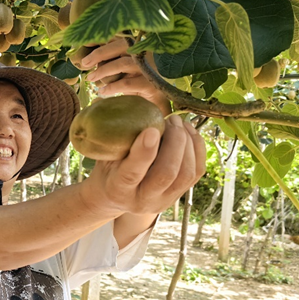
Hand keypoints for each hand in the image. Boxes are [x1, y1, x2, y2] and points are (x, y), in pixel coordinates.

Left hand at [81, 38, 170, 116]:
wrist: (156, 102)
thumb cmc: (135, 83)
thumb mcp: (122, 70)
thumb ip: (110, 61)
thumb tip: (87, 59)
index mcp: (138, 46)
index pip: (119, 37)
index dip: (102, 38)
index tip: (86, 43)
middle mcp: (146, 53)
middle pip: (122, 45)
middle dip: (100, 53)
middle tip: (84, 63)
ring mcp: (149, 67)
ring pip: (122, 64)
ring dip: (103, 71)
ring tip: (90, 78)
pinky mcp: (150, 83)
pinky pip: (126, 83)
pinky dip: (111, 87)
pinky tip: (102, 92)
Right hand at [83, 115, 205, 217]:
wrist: (114, 197)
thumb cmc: (107, 169)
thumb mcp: (103, 155)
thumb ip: (109, 134)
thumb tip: (101, 98)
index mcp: (118, 189)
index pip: (132, 173)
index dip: (144, 151)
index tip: (153, 128)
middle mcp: (142, 200)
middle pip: (166, 173)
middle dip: (175, 142)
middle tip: (172, 119)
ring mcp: (163, 200)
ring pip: (186, 173)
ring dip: (188, 143)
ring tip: (180, 123)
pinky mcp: (178, 195)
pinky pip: (196, 172)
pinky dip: (197, 149)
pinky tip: (189, 133)